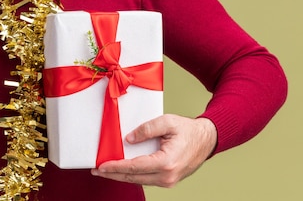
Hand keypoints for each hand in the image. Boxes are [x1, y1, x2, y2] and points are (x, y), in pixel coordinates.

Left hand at [91, 114, 216, 187]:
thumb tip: (128, 139)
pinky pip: (146, 179)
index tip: (101, 166)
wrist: (206, 140)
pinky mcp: (168, 180)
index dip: (115, 167)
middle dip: (113, 174)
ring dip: (122, 176)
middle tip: (97, 170)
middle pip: (133, 178)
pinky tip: (123, 170)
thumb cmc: (188, 130)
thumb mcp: (167, 122)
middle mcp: (167, 176)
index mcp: (166, 162)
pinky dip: (133, 175)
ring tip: (106, 170)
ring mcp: (168, 181)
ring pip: (139, 180)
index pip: (134, 167)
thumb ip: (146, 129)